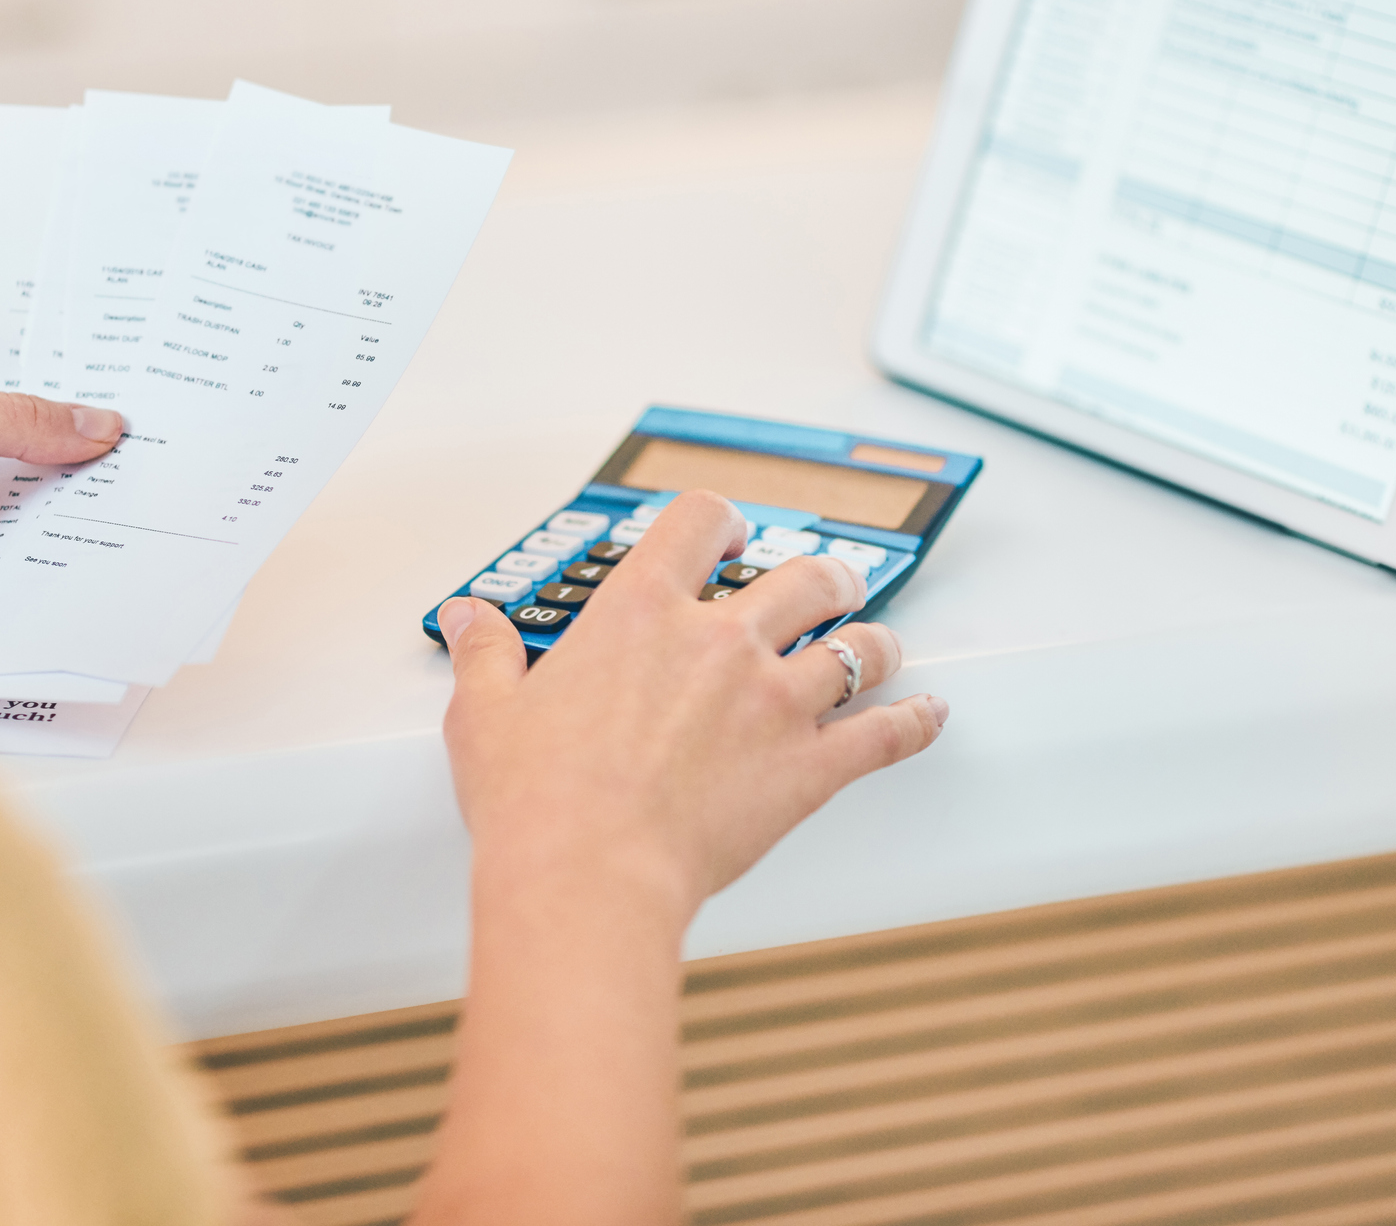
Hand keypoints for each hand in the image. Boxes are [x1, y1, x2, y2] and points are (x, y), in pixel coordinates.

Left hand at [0, 337, 119, 626]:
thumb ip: (11, 418)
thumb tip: (97, 422)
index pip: (19, 372)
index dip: (75, 379)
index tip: (141, 386)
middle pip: (36, 443)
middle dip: (88, 449)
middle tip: (161, 448)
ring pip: (33, 507)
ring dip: (76, 510)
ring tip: (144, 503)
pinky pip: (15, 564)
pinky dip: (51, 565)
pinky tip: (94, 559)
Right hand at [439, 489, 946, 920]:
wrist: (587, 876)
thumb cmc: (536, 802)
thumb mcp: (487, 714)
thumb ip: (486, 653)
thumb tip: (466, 619)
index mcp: (642, 614)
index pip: (698, 524)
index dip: (722, 520)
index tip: (727, 534)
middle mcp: (719, 641)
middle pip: (805, 575)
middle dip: (826, 575)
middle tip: (826, 586)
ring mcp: (774, 700)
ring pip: (859, 646)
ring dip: (875, 642)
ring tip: (877, 644)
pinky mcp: (809, 766)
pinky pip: (887, 733)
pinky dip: (917, 722)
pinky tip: (930, 714)